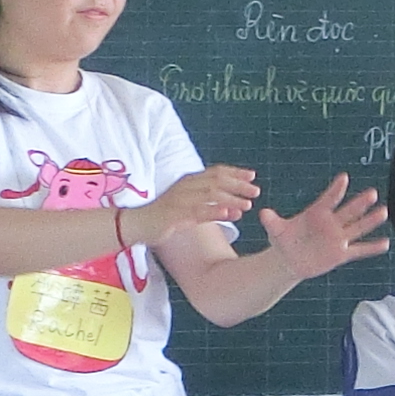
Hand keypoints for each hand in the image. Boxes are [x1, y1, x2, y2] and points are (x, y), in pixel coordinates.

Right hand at [146, 164, 262, 237]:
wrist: (138, 224)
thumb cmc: (165, 216)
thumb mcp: (190, 207)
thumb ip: (211, 206)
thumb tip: (235, 209)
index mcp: (189, 181)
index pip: (216, 171)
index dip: (235, 172)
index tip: (252, 175)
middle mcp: (186, 186)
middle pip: (216, 180)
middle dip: (238, 184)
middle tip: (256, 191)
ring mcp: (180, 200)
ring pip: (210, 195)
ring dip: (230, 199)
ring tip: (247, 205)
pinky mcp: (175, 214)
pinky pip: (197, 212)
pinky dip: (214, 212)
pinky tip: (228, 215)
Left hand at [255, 173, 390, 279]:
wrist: (289, 260)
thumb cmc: (283, 240)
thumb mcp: (276, 231)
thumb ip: (272, 222)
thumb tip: (262, 213)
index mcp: (317, 213)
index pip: (329, 199)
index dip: (336, 189)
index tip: (344, 177)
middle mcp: (331, 223)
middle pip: (348, 211)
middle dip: (360, 203)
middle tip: (372, 192)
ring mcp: (338, 238)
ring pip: (357, 228)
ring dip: (370, 221)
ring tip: (383, 212)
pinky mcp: (341, 254)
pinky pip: (359, 250)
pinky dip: (371, 248)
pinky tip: (385, 243)